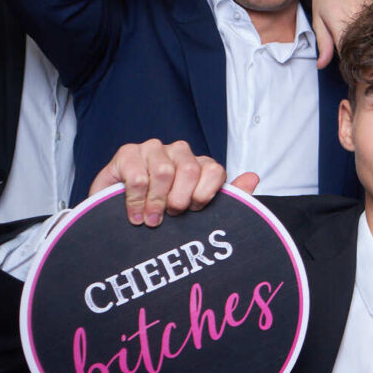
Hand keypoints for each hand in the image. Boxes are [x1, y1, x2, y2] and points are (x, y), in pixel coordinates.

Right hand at [87, 139, 258, 226]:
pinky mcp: (128, 153)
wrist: (120, 223)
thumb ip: (230, 199)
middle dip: (180, 200)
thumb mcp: (197, 214)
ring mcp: (153, 149)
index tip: (193, 211)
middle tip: (170, 216)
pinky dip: (137, 200)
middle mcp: (179, 152)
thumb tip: (252, 177)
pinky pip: (138, 175)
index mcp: (200, 165)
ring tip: (151, 220)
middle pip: (190, 170)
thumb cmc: (164, 217)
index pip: (215, 170)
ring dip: (156, 202)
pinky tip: (135, 215)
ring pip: (164, 172)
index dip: (205, 195)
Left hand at [310, 0, 372, 67]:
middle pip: (365, 49)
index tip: (353, 73)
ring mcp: (369, 13)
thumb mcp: (318, 19)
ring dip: (372, 43)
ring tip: (367, 44)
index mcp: (340, 27)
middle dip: (364, 58)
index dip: (352, 67)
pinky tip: (372, 29)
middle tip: (362, 61)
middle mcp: (357, 20)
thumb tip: (321, 65)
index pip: (350, 57)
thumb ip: (323, 44)